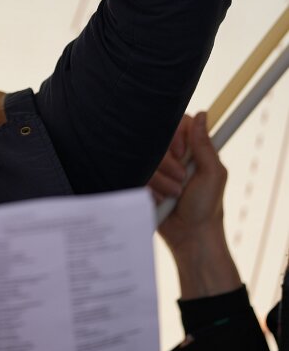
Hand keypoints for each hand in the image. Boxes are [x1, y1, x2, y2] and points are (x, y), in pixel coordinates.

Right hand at [150, 113, 227, 249]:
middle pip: (159, 140)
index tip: (183, 154)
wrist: (188, 236)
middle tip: (182, 180)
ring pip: (147, 159)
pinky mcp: (145, 181)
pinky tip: (161, 200)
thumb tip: (204, 115)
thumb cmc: (206, 207)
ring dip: (161, 180)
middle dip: (169, 164)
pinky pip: (138, 175)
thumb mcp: (213, 174)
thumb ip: (205, 145)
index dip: (177, 136)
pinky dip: (151, 189)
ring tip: (174, 195)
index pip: (179, 124)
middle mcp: (175, 155)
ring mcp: (158, 168)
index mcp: (194, 149)